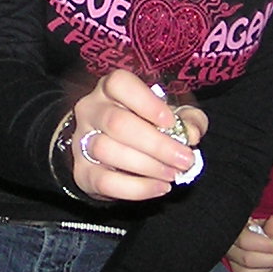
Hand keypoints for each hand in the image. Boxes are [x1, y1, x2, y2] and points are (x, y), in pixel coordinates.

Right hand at [67, 70, 206, 200]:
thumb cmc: (145, 126)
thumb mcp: (171, 115)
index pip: (120, 84)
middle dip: (156, 144)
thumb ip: (187, 119)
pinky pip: (105, 181)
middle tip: (184, 159)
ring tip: (172, 174)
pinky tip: (159, 187)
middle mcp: (91, 110)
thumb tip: (191, 134)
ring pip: (107, 151)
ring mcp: (81, 140)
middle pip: (117, 123)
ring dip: (147, 166)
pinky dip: (137, 188)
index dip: (146, 102)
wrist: (112, 154)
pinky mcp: (82, 172)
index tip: (170, 122)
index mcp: (111, 88)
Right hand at [227, 214, 272, 271]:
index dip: (267, 244)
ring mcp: (233, 267)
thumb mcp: (266, 223)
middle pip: (248, 260)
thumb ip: (271, 224)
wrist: (258, 241)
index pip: (245, 241)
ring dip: (270, 269)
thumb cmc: (261, 231)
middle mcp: (228, 251)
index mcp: (233, 233)